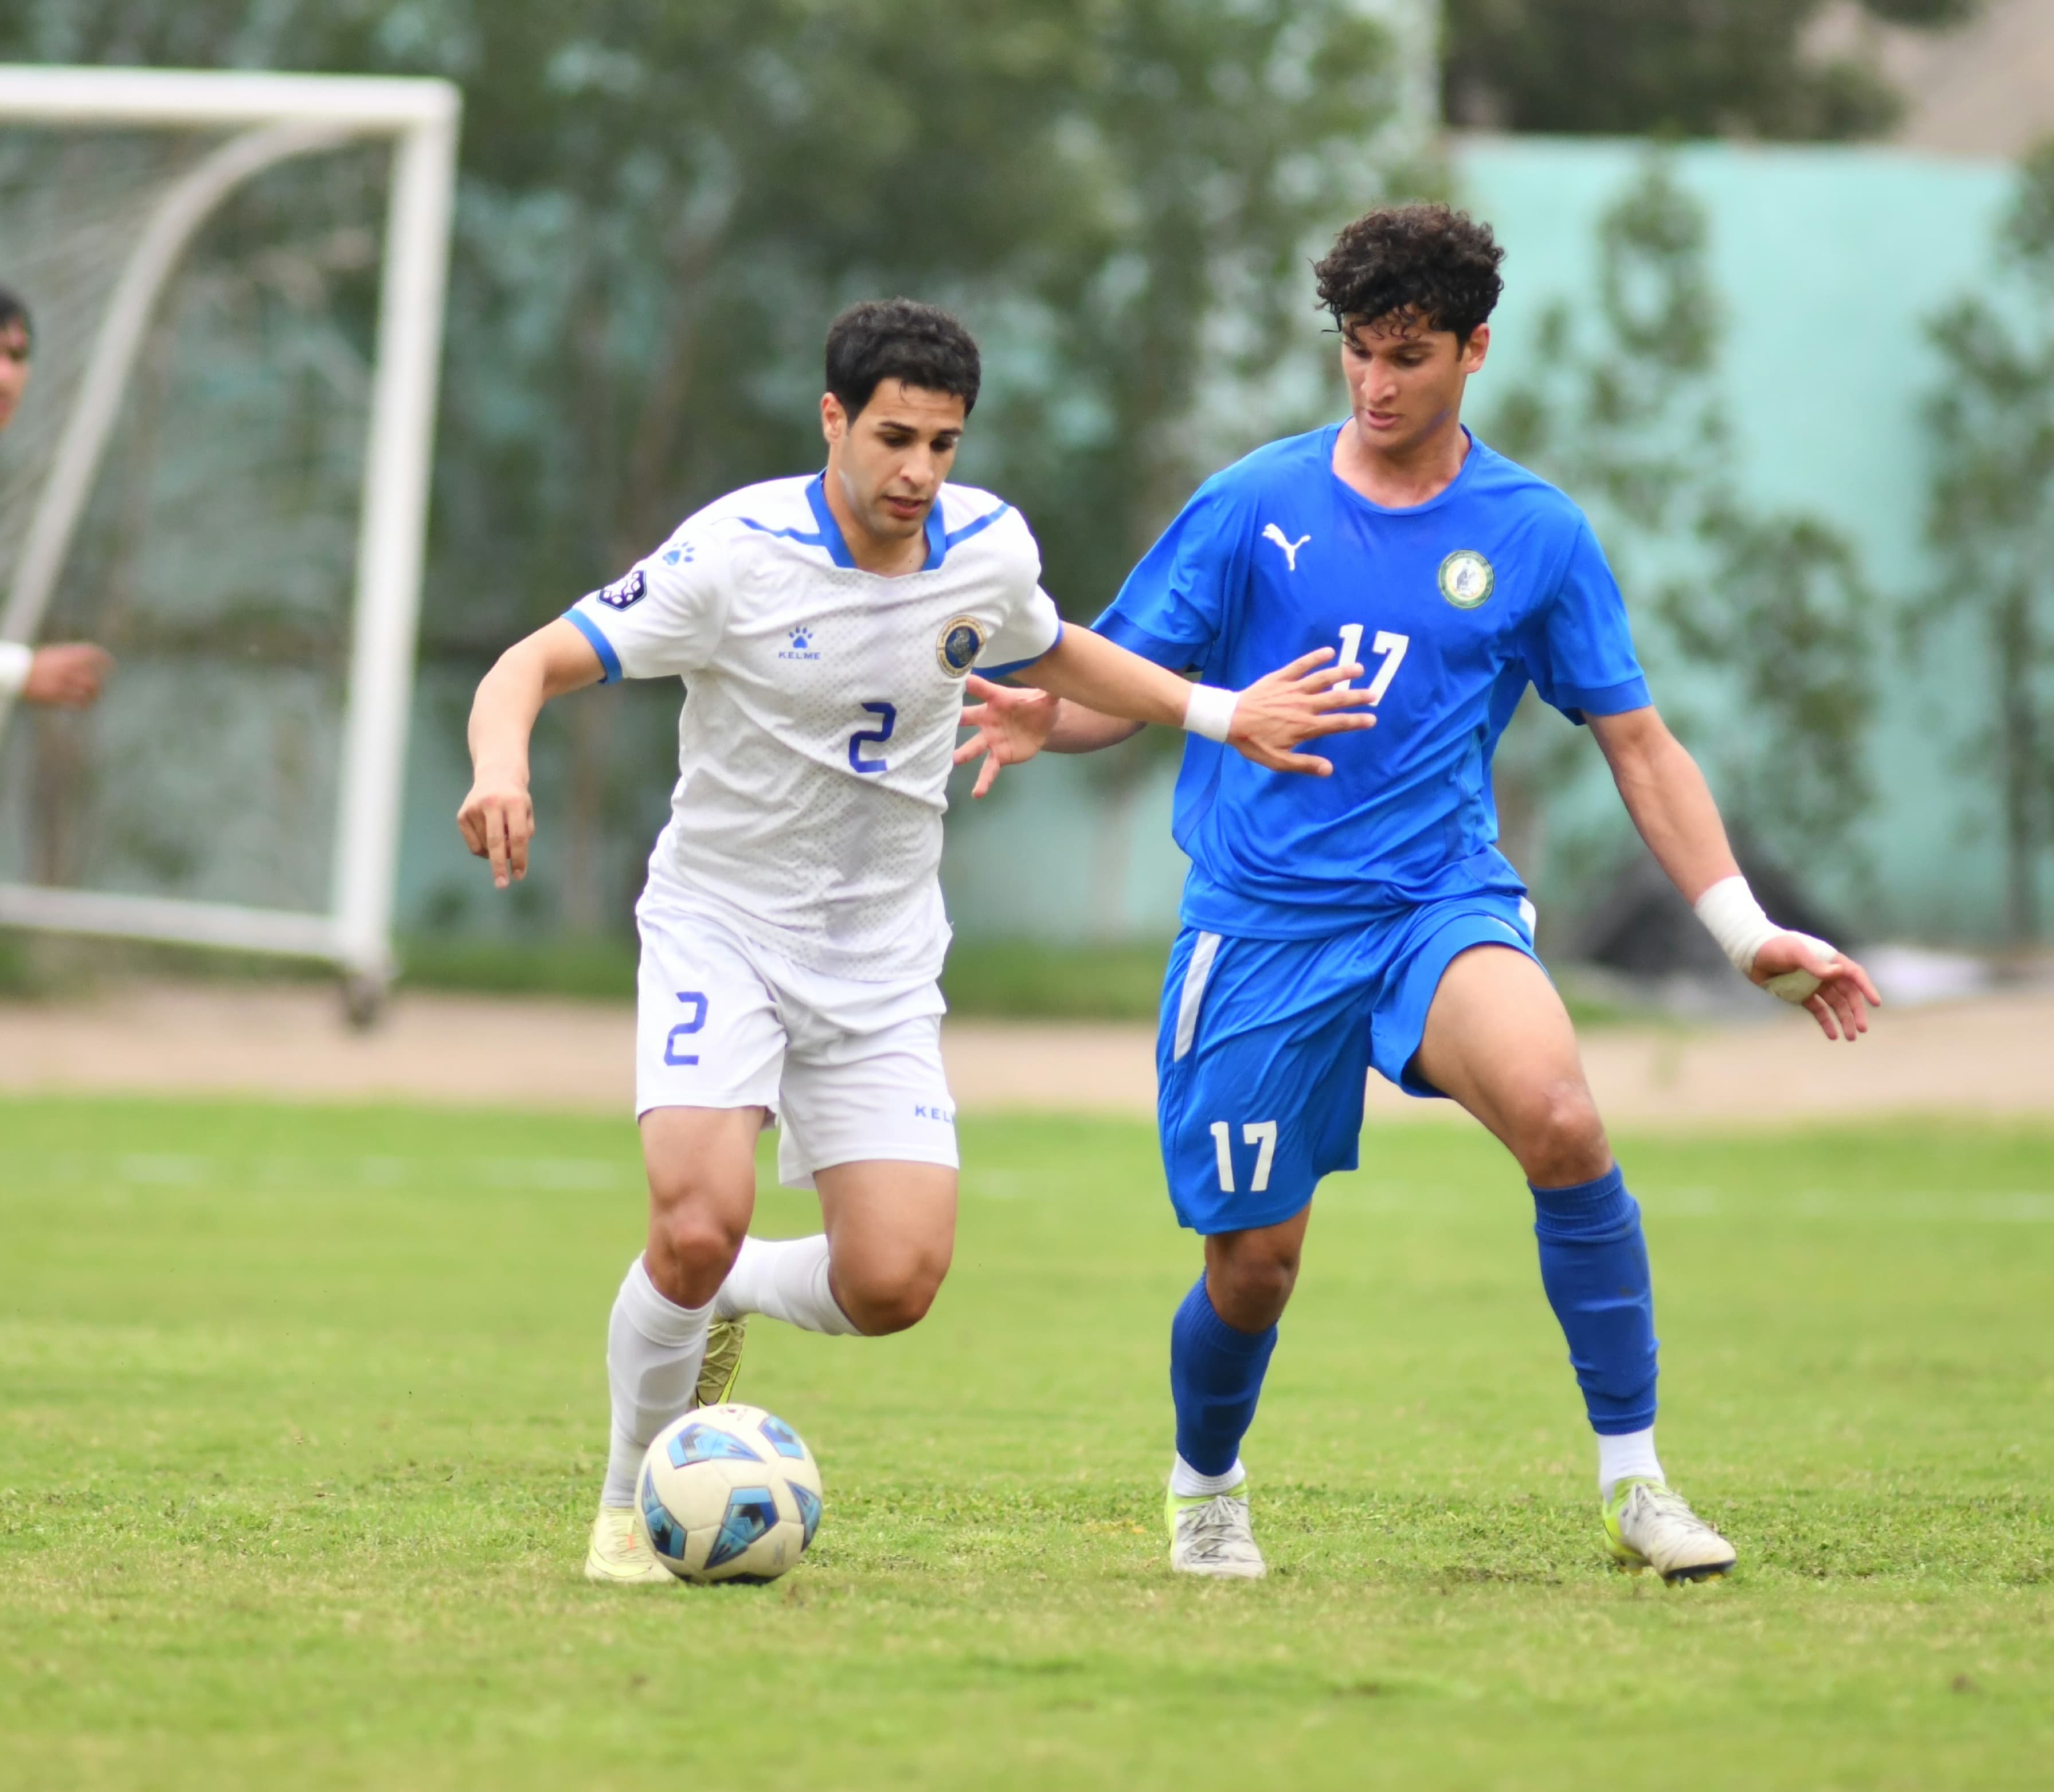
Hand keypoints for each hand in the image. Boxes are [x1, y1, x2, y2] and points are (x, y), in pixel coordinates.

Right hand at [23, 642, 112, 707]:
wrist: (15, 673)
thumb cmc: (35, 664)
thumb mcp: (53, 654)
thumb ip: (70, 656)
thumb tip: (89, 659)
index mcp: (65, 656)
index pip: (92, 654)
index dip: (104, 659)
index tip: (110, 665)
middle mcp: (66, 669)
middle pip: (93, 678)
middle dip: (99, 684)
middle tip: (98, 687)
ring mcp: (62, 683)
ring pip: (88, 692)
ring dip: (94, 696)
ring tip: (93, 698)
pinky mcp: (56, 697)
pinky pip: (77, 702)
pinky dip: (84, 704)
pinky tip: (84, 705)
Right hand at [457, 770, 534, 888]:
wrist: (496, 776)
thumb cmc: (516, 800)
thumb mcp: (527, 812)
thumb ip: (522, 834)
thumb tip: (508, 856)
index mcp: (514, 802)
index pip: (518, 836)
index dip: (520, 858)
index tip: (519, 876)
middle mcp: (492, 803)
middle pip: (496, 842)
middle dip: (499, 866)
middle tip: (502, 885)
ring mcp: (474, 808)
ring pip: (485, 846)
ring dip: (495, 853)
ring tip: (501, 837)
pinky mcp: (462, 815)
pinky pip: (473, 845)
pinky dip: (483, 849)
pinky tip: (488, 836)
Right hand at [954, 674, 1059, 797]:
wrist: (1042, 725)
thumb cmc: (1037, 704)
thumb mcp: (1046, 696)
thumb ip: (1050, 690)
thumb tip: (1063, 679)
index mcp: (996, 700)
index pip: (982, 689)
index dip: (971, 685)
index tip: (958, 681)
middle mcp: (987, 719)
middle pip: (967, 718)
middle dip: (953, 720)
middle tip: (935, 722)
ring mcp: (990, 739)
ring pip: (973, 747)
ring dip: (962, 754)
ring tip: (953, 761)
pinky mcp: (998, 756)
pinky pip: (989, 769)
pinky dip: (983, 781)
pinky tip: (977, 794)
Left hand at [1228, 647, 1377, 774]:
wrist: (1229, 720)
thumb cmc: (1253, 742)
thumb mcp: (1277, 760)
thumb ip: (1304, 764)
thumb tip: (1329, 770)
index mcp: (1305, 726)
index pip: (1337, 724)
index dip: (1356, 722)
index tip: (1372, 719)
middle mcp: (1303, 706)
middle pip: (1336, 700)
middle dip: (1357, 697)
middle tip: (1374, 694)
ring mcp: (1293, 690)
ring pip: (1322, 679)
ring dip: (1342, 673)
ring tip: (1359, 669)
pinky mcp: (1281, 678)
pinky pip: (1300, 665)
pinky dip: (1315, 657)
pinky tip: (1329, 651)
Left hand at [1750, 933, 1881, 1042]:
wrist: (1750, 953)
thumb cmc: (1774, 947)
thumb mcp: (1795, 952)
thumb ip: (1816, 964)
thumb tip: (1839, 971)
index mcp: (1829, 960)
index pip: (1854, 975)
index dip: (1866, 988)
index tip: (1876, 1003)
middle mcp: (1826, 973)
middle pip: (1848, 995)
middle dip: (1856, 1012)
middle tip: (1862, 1029)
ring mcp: (1814, 985)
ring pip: (1835, 1006)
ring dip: (1844, 1020)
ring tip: (1850, 1037)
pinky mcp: (1802, 996)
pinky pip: (1819, 1011)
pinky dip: (1826, 1022)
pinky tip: (1833, 1035)